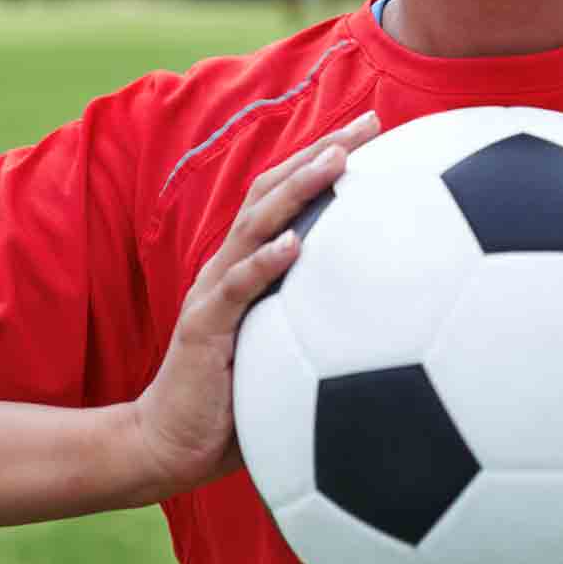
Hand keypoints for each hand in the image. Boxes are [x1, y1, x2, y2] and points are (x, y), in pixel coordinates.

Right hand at [133, 111, 380, 499]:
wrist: (174, 441)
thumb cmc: (238, 402)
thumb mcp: (286, 355)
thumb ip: (321, 328)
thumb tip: (388, 327)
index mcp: (252, 268)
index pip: (289, 199)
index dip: (327, 161)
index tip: (379, 135)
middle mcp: (232, 267)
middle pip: (275, 192)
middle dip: (322, 151)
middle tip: (371, 123)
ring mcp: (215, 293)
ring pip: (257, 226)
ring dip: (298, 190)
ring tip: (339, 161)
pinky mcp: (204, 328)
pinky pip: (238, 290)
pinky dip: (265, 264)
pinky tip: (298, 244)